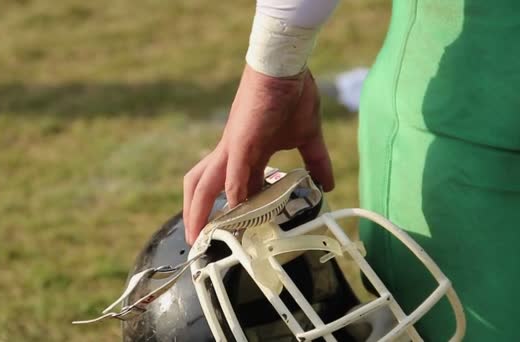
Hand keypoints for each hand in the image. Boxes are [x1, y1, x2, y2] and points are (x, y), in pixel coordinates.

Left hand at [183, 65, 333, 243]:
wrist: (286, 67)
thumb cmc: (291, 96)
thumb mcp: (307, 137)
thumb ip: (315, 162)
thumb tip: (327, 184)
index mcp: (245, 154)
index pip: (231, 189)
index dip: (228, 212)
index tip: (230, 233)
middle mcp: (232, 154)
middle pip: (200, 186)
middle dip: (194, 213)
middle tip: (196, 240)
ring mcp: (233, 147)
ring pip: (204, 184)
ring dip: (199, 211)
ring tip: (198, 237)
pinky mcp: (241, 140)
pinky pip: (232, 173)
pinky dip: (232, 194)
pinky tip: (235, 212)